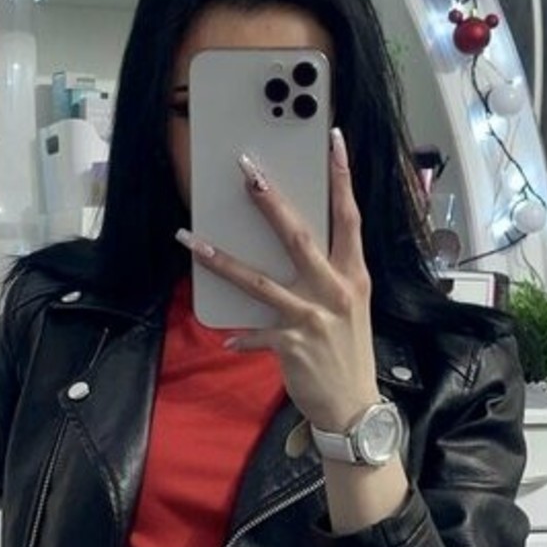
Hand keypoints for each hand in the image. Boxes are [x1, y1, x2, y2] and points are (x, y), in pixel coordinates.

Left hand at [176, 127, 378, 432]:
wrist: (356, 406)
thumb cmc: (348, 351)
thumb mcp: (349, 305)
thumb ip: (328, 274)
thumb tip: (297, 244)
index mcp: (353, 274)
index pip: (349, 216)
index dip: (342, 176)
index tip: (333, 140)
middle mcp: (335, 289)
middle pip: (299, 237)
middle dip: (271, 203)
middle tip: (249, 172)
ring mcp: (312, 316)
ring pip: (259, 281)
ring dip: (221, 260)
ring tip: (191, 240)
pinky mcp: (291, 344)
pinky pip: (255, 333)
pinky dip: (240, 337)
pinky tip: (227, 339)